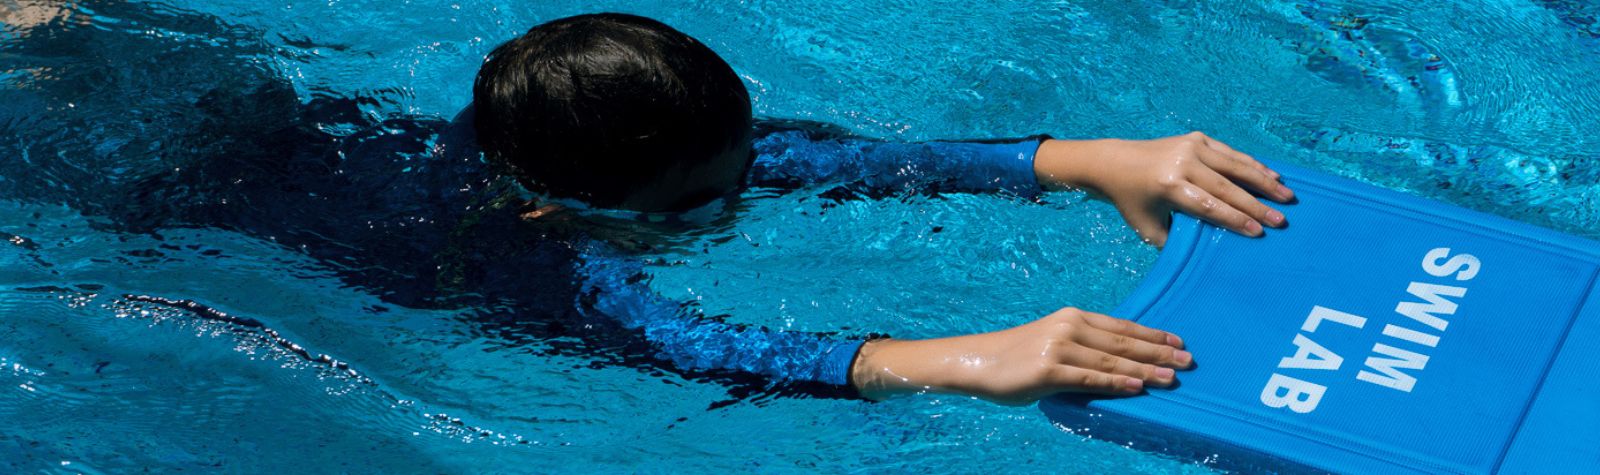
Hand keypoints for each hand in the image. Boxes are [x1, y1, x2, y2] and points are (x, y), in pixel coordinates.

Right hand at [850, 307, 1192, 404]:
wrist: (978, 361)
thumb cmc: (1018, 356)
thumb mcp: (1054, 341)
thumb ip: (1085, 348)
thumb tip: (1122, 364)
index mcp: (1073, 316)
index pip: (1123, 326)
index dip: (1153, 335)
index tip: (1179, 342)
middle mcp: (1069, 327)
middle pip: (1124, 342)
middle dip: (1159, 352)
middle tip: (1188, 361)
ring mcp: (1059, 347)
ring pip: (1112, 361)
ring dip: (1145, 370)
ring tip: (1171, 378)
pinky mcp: (1049, 370)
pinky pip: (1090, 379)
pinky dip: (1117, 384)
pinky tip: (1137, 388)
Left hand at [1033, 132, 1294, 246]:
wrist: (1114, 162)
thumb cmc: (1132, 201)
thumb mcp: (1148, 228)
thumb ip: (1177, 240)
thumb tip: (1208, 253)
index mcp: (1169, 186)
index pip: (1209, 206)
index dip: (1235, 220)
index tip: (1259, 232)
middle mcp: (1183, 162)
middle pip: (1227, 187)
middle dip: (1257, 205)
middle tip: (1282, 220)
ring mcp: (1191, 146)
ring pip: (1235, 165)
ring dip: (1263, 181)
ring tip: (1286, 196)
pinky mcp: (1196, 138)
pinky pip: (1229, 153)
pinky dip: (1251, 164)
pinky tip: (1271, 175)